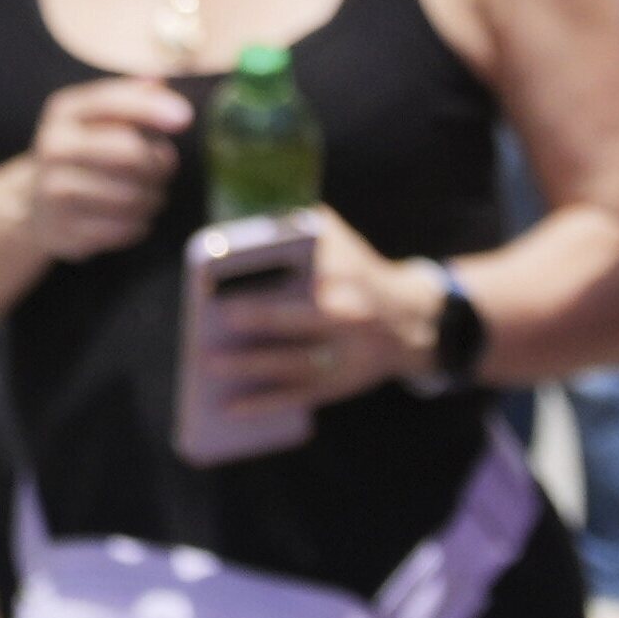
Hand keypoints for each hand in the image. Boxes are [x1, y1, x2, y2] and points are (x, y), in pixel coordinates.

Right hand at [10, 72, 187, 264]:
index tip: (185, 118)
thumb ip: (130, 97)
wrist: (33, 201)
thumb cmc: (81, 152)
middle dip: (160, 163)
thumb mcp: (95, 117)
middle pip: (130, 153)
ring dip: (153, 197)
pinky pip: (125, 229)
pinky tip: (131, 215)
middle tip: (165, 167)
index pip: (111, 103)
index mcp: (64, 112)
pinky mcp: (65, 229)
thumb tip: (160, 80)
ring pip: (133, 196)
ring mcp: (55, 190)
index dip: (151, 108)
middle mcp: (55, 147)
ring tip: (148, 193)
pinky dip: (139, 224)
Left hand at [194, 213, 452, 421]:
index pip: (310, 273)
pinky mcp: (336, 386)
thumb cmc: (356, 271)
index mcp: (347, 277)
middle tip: (220, 316)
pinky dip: (262, 405)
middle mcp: (349, 319)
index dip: (279, 271)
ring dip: (251, 367)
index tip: (242, 269)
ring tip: (207, 363)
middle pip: (303, 320)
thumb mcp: (339, 240)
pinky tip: (227, 408)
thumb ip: (302, 221)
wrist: (412, 321)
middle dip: (264, 318)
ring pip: (294, 365)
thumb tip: (249, 209)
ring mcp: (344, 357)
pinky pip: (296, 398)